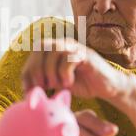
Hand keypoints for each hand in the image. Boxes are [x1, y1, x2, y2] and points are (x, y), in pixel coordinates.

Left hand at [21, 38, 135, 100]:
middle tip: (41, 86)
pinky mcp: (86, 55)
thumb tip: (28, 91)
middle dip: (37, 69)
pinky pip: (69, 59)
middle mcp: (64, 44)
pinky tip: (69, 83)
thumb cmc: (82, 84)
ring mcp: (75, 47)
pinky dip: (64, 73)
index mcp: (55, 49)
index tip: (28, 90)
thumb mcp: (58, 84)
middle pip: (41, 47)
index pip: (34, 53)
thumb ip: (45, 82)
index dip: (27, 71)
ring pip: (54, 50)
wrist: (108, 86)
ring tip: (55, 84)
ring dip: (50, 70)